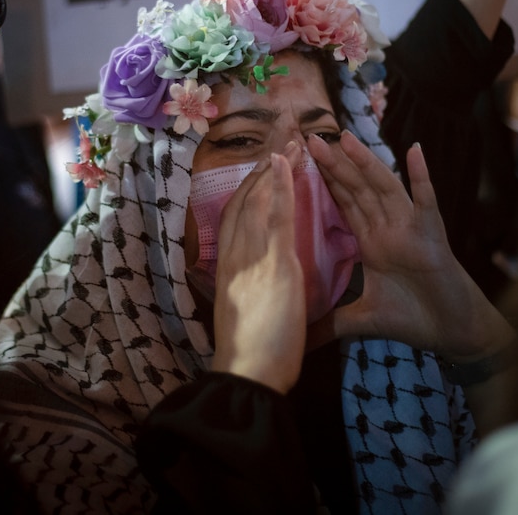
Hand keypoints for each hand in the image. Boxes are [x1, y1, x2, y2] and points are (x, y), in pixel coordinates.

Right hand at [210, 142, 305, 393]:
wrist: (249, 374)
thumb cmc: (251, 356)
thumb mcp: (245, 316)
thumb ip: (248, 294)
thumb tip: (254, 289)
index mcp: (228, 270)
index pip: (233, 221)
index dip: (246, 192)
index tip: (260, 172)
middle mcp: (234, 257)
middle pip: (242, 202)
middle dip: (259, 172)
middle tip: (277, 144)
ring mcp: (251, 258)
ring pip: (256, 201)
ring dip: (272, 168)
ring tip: (289, 143)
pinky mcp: (273, 264)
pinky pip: (275, 216)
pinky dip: (279, 185)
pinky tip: (287, 162)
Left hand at [307, 132, 512, 361]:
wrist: (454, 333)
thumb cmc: (414, 320)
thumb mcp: (361, 321)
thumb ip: (330, 324)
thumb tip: (299, 340)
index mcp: (371, 242)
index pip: (343, 205)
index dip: (324, 182)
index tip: (300, 161)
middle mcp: (388, 229)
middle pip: (358, 190)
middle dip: (335, 165)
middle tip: (310, 138)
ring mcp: (410, 229)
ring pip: (384, 189)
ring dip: (367, 163)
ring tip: (346, 138)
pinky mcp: (433, 236)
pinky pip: (426, 202)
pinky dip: (421, 178)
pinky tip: (414, 151)